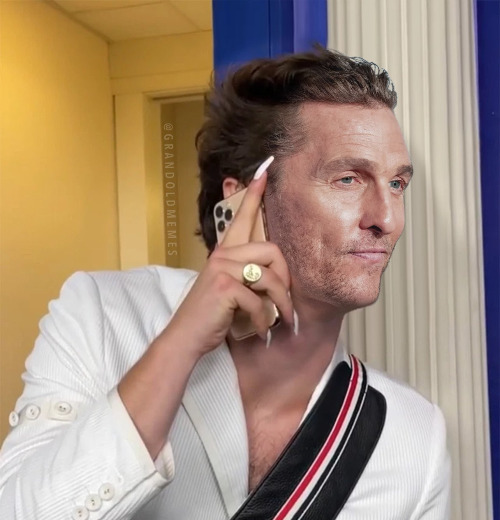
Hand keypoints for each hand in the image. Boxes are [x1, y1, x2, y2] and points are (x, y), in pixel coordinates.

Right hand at [168, 157, 293, 357]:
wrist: (186, 338)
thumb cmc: (210, 316)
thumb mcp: (228, 290)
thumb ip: (245, 276)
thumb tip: (276, 279)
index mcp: (223, 254)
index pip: (240, 218)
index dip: (253, 194)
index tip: (264, 170)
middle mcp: (222, 256)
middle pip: (272, 251)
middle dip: (285, 280)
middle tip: (285, 302)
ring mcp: (223, 269)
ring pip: (271, 278)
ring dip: (281, 305)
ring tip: (282, 321)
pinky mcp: (226, 287)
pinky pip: (261, 301)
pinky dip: (265, 321)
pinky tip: (261, 331)